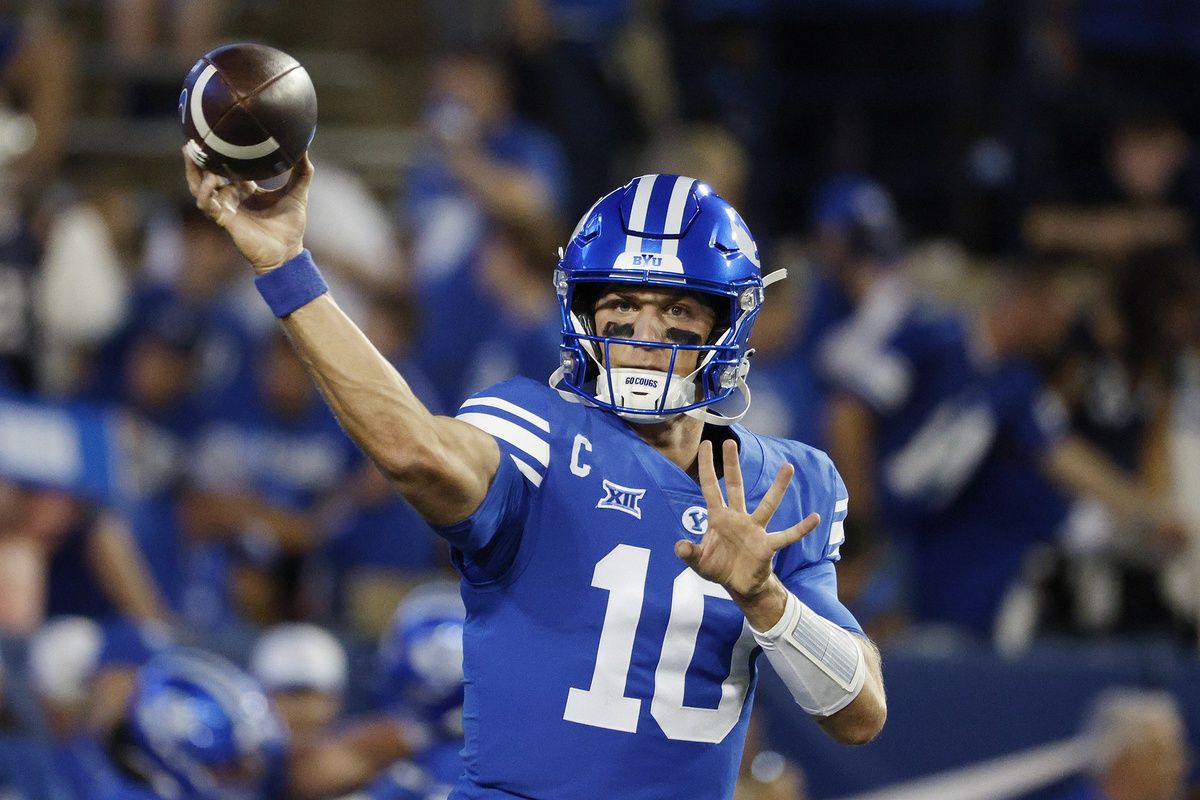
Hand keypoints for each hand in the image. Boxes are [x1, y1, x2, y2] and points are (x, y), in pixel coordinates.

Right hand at [183, 147, 313, 273]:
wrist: (287, 252)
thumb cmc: (290, 226)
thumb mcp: (297, 193)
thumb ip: (302, 172)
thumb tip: (305, 148)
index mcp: (244, 188)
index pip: (226, 167)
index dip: (220, 153)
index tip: (219, 133)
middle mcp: (231, 196)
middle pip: (205, 174)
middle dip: (197, 159)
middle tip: (193, 141)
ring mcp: (226, 207)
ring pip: (200, 187)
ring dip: (195, 171)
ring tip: (193, 154)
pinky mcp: (224, 219)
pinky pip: (207, 204)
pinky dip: (206, 192)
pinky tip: (210, 181)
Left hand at [675, 439, 819, 610]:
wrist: (738, 586)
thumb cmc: (718, 568)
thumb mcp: (699, 562)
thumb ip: (689, 553)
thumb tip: (679, 546)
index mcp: (718, 518)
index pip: (710, 488)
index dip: (706, 468)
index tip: (705, 444)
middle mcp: (737, 518)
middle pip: (735, 486)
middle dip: (732, 465)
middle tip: (730, 442)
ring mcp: (754, 530)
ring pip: (768, 505)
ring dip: (778, 487)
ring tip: (788, 467)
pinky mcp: (768, 545)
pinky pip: (787, 535)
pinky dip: (801, 528)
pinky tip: (815, 518)